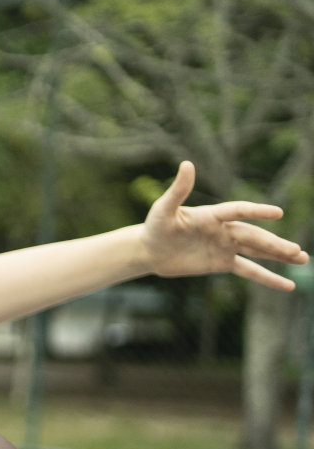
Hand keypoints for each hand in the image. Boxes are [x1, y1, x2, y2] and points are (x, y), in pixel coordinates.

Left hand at [141, 161, 307, 290]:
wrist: (149, 251)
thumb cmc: (155, 227)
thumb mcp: (163, 210)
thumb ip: (178, 190)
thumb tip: (187, 164)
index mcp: (213, 215)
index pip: (238, 211)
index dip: (256, 212)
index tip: (277, 213)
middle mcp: (224, 229)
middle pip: (254, 236)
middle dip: (274, 244)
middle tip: (295, 251)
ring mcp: (226, 246)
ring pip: (257, 251)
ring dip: (279, 255)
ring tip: (302, 258)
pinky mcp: (222, 263)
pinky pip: (249, 270)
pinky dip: (267, 277)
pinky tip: (287, 285)